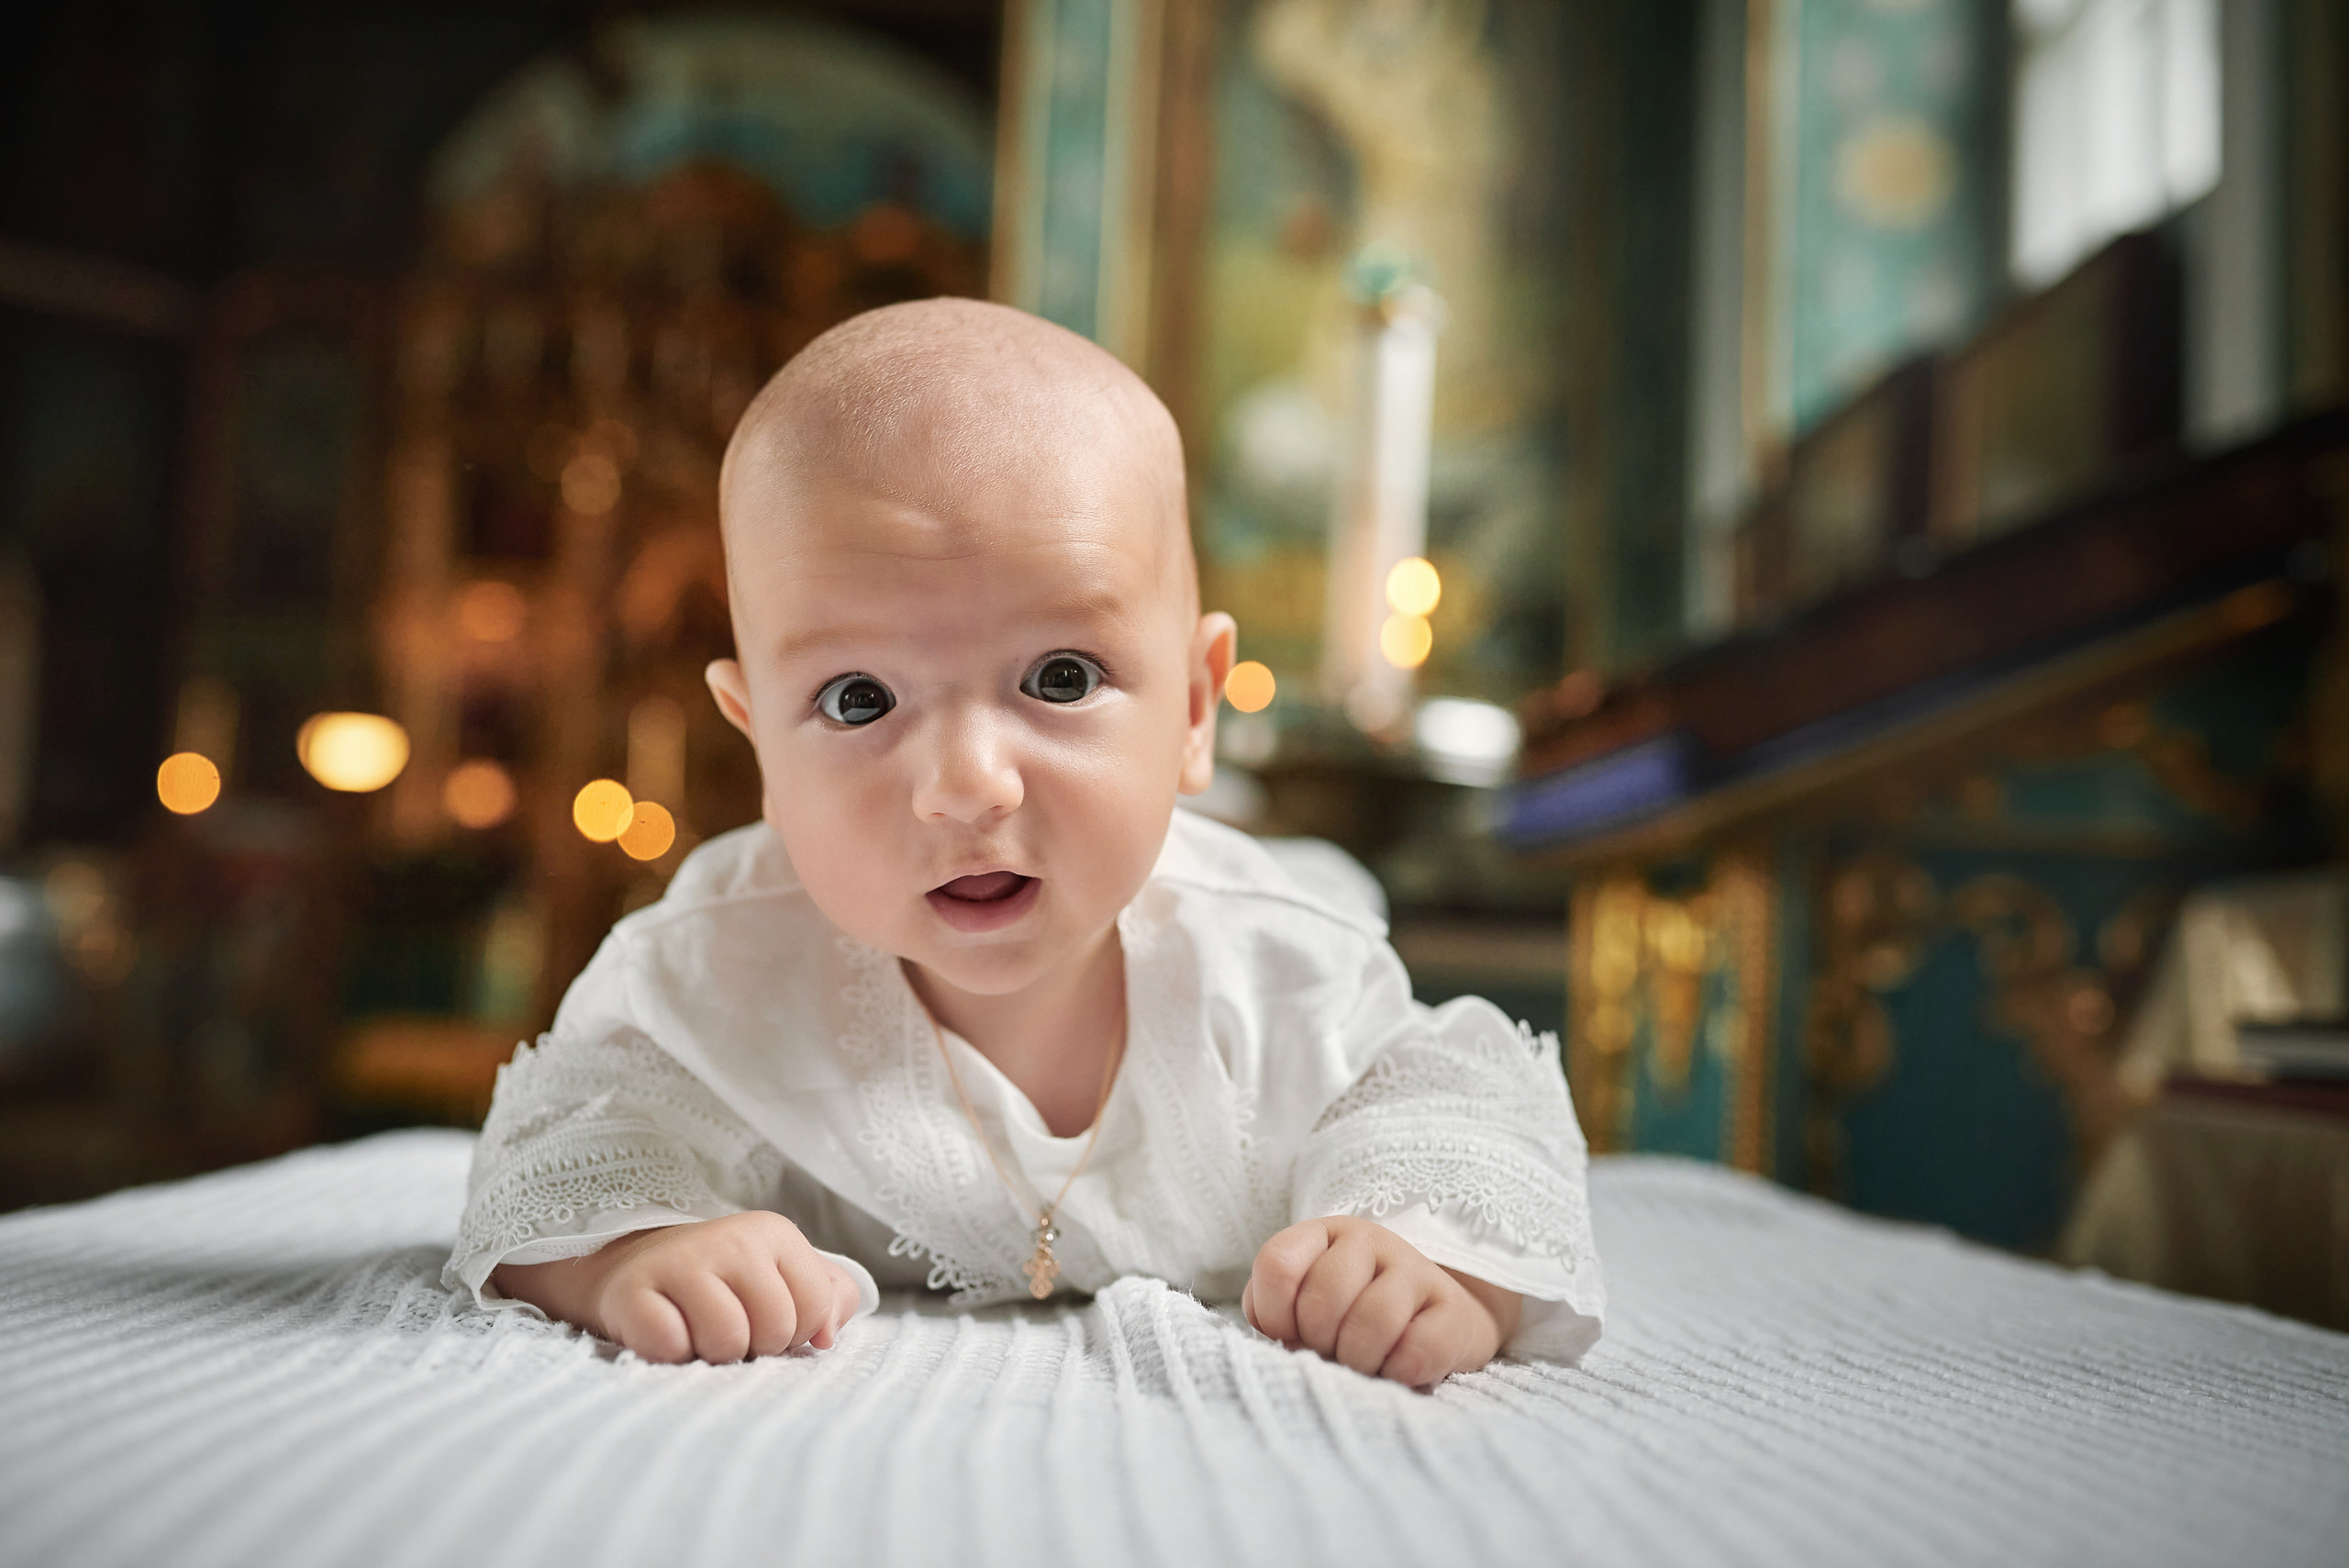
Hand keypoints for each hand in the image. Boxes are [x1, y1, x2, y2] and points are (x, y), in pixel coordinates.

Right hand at [493, 1211, 859, 1364]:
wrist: (634, 1268)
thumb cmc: (723, 1285)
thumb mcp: (785, 1278)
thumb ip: (830, 1299)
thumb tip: (827, 1335)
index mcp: (775, 1233)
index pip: (816, 1310)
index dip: (795, 1333)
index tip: (766, 1321)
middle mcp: (731, 1238)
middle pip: (775, 1330)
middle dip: (755, 1347)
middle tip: (728, 1328)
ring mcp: (679, 1262)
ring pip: (727, 1342)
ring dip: (713, 1354)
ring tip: (697, 1332)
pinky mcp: (632, 1293)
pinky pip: (671, 1347)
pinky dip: (671, 1354)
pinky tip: (665, 1333)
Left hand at [1242, 1216, 1521, 1385]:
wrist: (1433, 1320)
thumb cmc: (1353, 1317)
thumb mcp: (1305, 1305)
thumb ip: (1277, 1315)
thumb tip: (1284, 1341)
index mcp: (1323, 1235)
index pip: (1278, 1265)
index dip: (1274, 1314)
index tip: (1290, 1334)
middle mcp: (1369, 1241)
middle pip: (1323, 1298)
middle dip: (1319, 1343)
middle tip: (1332, 1354)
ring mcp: (1415, 1270)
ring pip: (1373, 1321)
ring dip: (1360, 1360)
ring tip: (1364, 1366)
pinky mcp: (1453, 1309)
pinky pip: (1419, 1350)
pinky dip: (1399, 1373)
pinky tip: (1396, 1371)